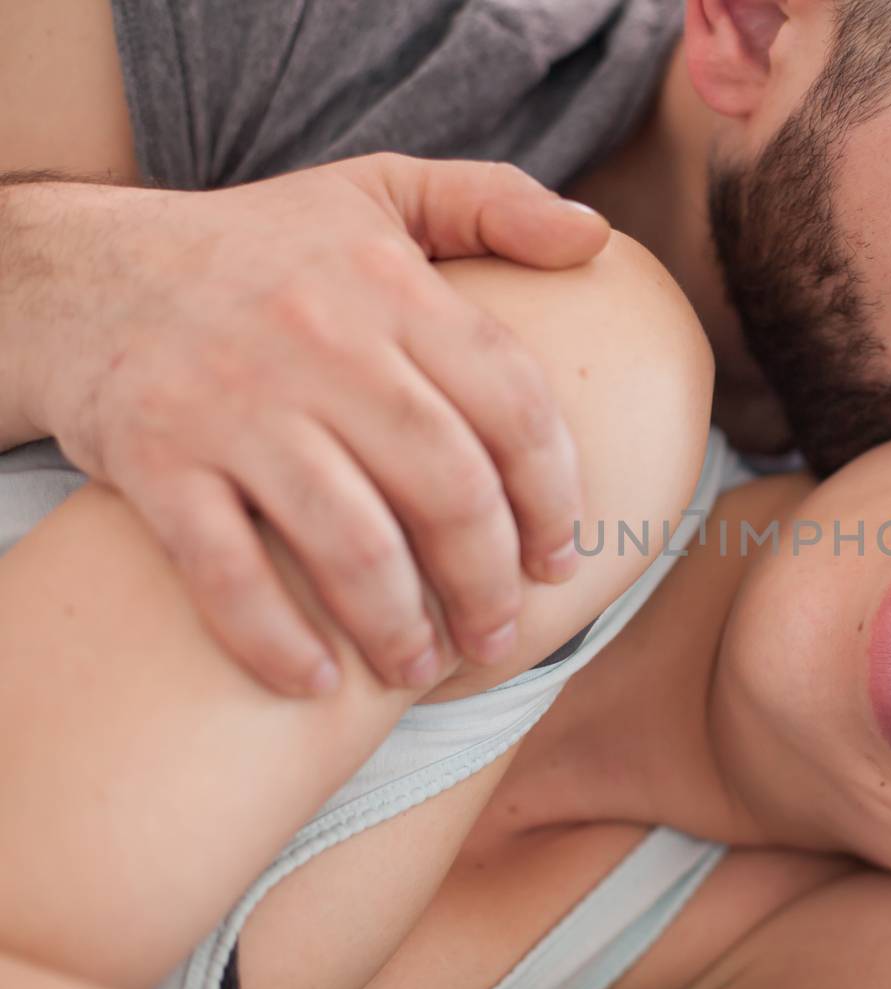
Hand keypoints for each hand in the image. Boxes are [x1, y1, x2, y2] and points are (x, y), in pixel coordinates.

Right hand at [5, 153, 608, 695]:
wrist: (80, 270)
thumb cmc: (261, 247)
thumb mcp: (379, 191)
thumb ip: (493, 204)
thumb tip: (598, 239)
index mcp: (389, 282)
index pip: (512, 405)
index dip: (552, 496)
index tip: (561, 559)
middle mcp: (318, 339)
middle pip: (447, 486)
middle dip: (490, 581)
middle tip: (500, 636)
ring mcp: (230, 401)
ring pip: (351, 542)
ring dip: (400, 626)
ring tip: (420, 671)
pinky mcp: (150, 454)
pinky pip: (225, 568)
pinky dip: (272, 637)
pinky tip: (316, 683)